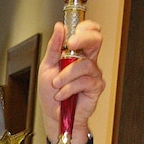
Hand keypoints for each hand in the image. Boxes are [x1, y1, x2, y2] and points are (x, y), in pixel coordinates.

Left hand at [39, 20, 104, 143]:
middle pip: (96, 39)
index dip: (85, 28)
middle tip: (71, 44)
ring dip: (66, 75)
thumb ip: (54, 47)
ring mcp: (94, 74)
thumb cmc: (51, 93)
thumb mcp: (47, 66)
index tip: (72, 33)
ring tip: (56, 86)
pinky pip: (84, 81)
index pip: (89, 31)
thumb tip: (59, 27)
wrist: (54, 116)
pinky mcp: (96, 88)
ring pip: (84, 64)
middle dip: (83, 39)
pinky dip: (69, 88)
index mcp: (78, 53)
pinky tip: (62, 95)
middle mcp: (88, 61)